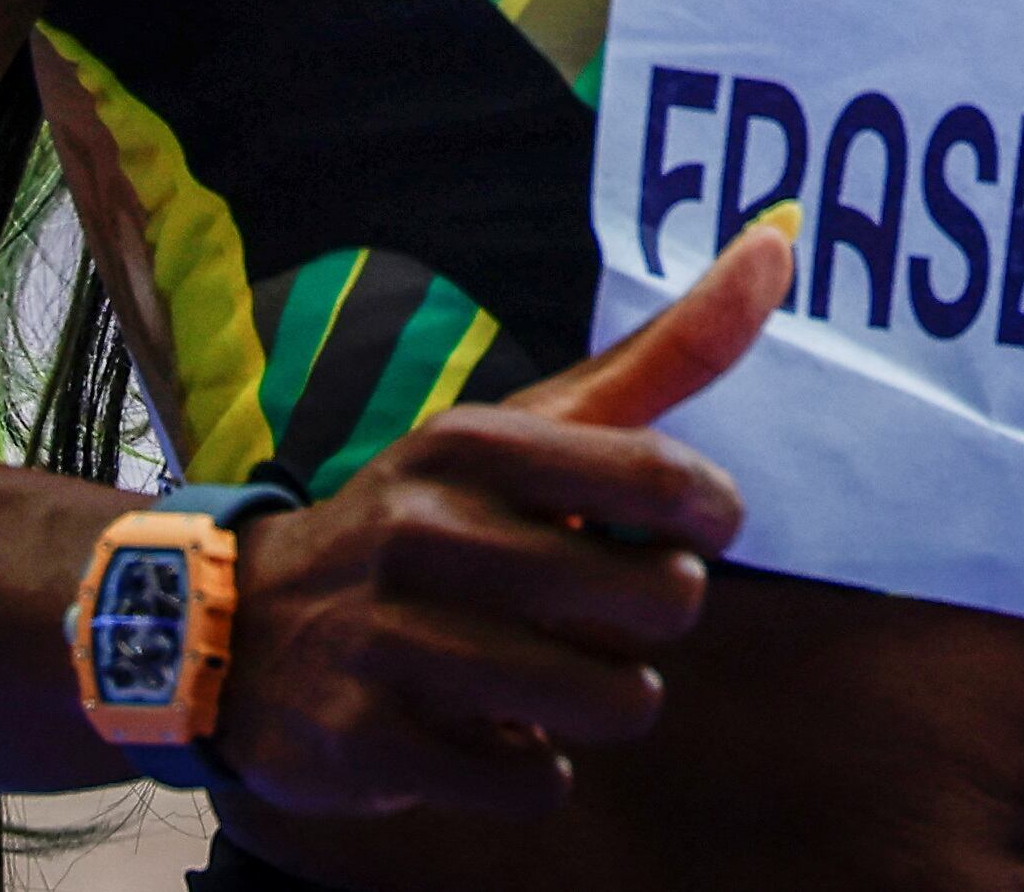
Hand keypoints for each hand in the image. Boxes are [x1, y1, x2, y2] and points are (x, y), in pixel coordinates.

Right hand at [204, 212, 792, 818]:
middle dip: (653, 619)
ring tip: (551, 672)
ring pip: (612, 700)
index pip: (665, 479)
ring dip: (605, 701)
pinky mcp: (370, 739)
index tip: (686, 528)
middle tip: (597, 610)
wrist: (243, 628)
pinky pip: (537, 781)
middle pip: (660, 602)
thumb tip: (779, 242)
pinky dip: (534, 768)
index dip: (711, 518)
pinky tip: (487, 728)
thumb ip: (663, 355)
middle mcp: (427, 528)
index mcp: (474, 443)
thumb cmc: (433, 524)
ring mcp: (392, 637)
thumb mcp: (530, 432)